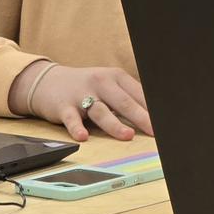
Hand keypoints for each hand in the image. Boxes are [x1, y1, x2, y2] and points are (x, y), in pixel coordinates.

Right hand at [10, 62, 152, 141]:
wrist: (50, 82)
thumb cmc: (87, 87)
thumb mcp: (109, 86)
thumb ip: (128, 98)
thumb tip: (153, 117)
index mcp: (116, 77)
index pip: (138, 94)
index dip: (152, 110)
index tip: (164, 124)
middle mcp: (100, 83)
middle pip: (123, 102)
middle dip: (140, 118)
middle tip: (154, 132)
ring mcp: (82, 95)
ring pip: (101, 111)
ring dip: (114, 124)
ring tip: (127, 136)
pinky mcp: (64, 107)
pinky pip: (72, 119)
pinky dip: (77, 128)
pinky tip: (83, 137)